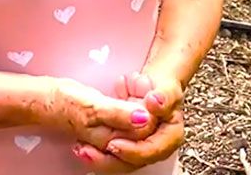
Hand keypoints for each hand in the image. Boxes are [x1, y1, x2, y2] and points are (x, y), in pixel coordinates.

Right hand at [49, 78, 155, 157]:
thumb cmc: (63, 103)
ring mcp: (109, 134)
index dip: (150, 108)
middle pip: (143, 129)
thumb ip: (119, 114)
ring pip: (136, 123)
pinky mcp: (106, 125)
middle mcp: (113, 142)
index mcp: (112, 141)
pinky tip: (125, 92)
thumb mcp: (93, 106)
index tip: (145, 87)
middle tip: (138, 84)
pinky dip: (129, 104)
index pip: (146, 131)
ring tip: (132, 86)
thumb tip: (144, 118)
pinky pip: (127, 118)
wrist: (43, 101)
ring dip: (137, 103)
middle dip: (144, 104)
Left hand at [71, 70, 185, 171]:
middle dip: (109, 159)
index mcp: (170, 138)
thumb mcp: (165, 89)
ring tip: (80, 150)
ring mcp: (140, 148)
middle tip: (88, 151)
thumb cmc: (163, 90)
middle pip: (133, 162)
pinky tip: (82, 147)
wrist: (156, 89)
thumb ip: (162, 97)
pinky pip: (112, 155)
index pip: (151, 151)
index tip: (113, 144)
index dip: (132, 150)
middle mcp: (156, 148)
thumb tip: (155, 102)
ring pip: (120, 162)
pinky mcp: (127, 146)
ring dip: (99, 158)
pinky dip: (97, 152)